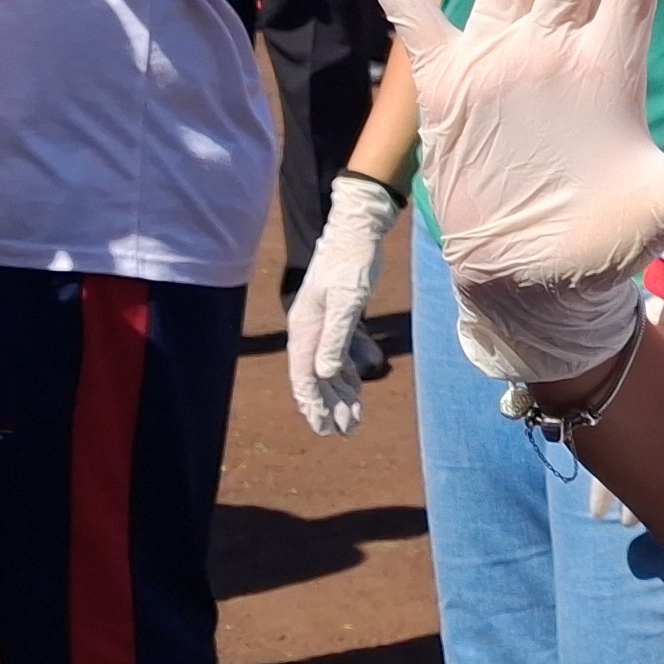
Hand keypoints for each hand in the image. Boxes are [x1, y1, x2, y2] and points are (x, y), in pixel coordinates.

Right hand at [289, 173, 397, 435]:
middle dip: (327, 407)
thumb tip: (322, 374)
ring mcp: (322, 324)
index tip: (322, 428)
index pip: (304, 376)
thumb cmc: (353, 262)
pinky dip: (346, 376)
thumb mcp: (348, 299)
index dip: (312, 404)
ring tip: (352, 422)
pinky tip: (356, 392)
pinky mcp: (338, 318)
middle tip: (342, 433)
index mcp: (305, 328)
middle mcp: (309, 330)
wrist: (358, 230)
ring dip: (339, 396)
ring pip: (327, 370)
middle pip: (314, 378)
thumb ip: (336, 336)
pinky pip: (338, 356)